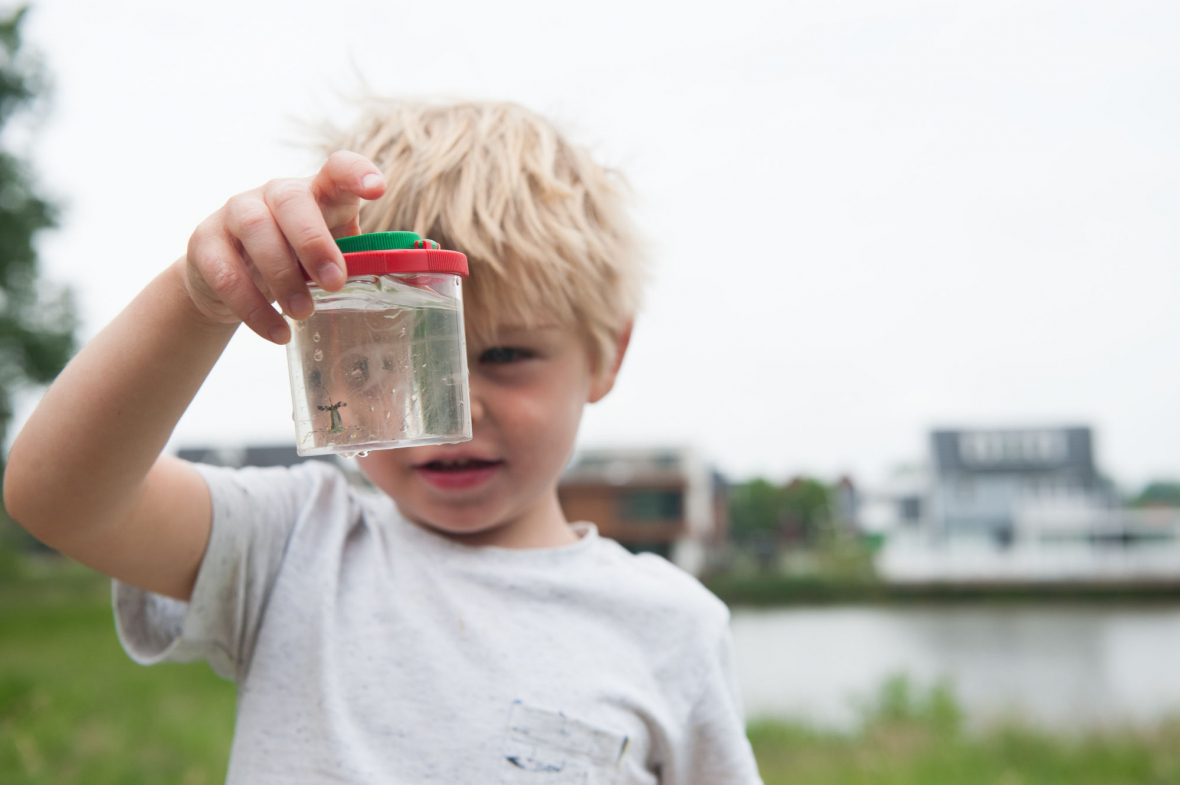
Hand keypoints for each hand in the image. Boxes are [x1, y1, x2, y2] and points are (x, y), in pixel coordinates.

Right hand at [183, 151, 386, 343]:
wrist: (229, 280)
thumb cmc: (295, 263)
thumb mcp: (328, 257)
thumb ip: (359, 261)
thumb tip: (412, 282)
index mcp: (316, 194)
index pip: (338, 169)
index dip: (357, 173)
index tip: (377, 189)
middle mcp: (275, 194)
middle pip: (292, 201)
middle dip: (315, 243)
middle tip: (334, 284)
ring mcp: (235, 213)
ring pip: (256, 231)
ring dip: (283, 276)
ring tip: (303, 314)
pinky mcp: (205, 242)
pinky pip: (225, 272)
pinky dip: (253, 308)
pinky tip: (278, 333)